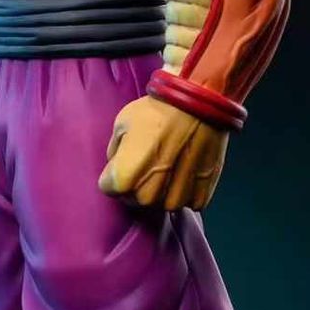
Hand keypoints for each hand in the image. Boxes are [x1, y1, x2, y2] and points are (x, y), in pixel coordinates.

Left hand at [98, 95, 227, 210]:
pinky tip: (188, 168)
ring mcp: (175, 199)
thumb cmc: (158, 111)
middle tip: (150, 159)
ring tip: (171, 163)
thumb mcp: (122, 124)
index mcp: (123, 180)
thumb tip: (117, 162)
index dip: (114, 173)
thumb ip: (115, 151)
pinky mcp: (199, 197)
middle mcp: (148, 196)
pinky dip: (187, 189)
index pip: (109, 188)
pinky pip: (187, 202)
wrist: (200, 105)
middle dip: (138, 183)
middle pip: (135, 199)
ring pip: (161, 203)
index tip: (126, 159)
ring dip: (164, 188)